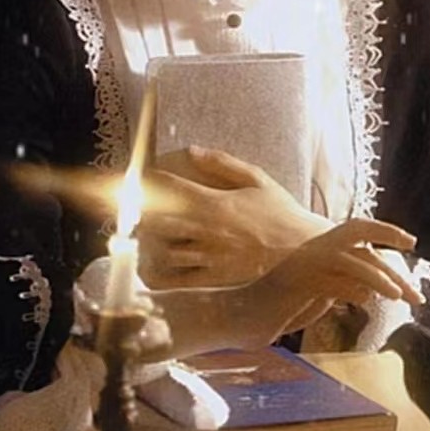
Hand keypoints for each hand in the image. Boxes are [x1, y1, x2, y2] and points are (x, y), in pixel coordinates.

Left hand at [137, 146, 332, 288]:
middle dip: (138, 212)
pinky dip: (158, 272)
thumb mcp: (257, 179)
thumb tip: (192, 150)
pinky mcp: (214, 280)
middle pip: (158, 221)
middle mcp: (209, 232)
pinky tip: (151, 264)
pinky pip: (177, 279)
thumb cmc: (281, 211)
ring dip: (149, 241)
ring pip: (163, 251)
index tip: (134, 177)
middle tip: (126, 206)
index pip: (171, 190)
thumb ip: (223, 164)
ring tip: (142, 233)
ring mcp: (210, 258)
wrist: (303, 250)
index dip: (148, 182)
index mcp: (218, 204)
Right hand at [239, 218, 426, 347]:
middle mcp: (313, 250)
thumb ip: (334, 287)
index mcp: (317, 249)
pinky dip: (351, 290)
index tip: (411, 240)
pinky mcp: (296, 285)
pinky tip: (367, 299)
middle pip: (357, 231)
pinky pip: (331, 283)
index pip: (357, 232)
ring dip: (378, 277)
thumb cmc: (269, 309)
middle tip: (411, 245)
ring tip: (400, 295)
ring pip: (350, 262)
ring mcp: (304, 265)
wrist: (232, 315)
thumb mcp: (310, 296)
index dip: (384, 231)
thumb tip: (362, 290)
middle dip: (388, 234)